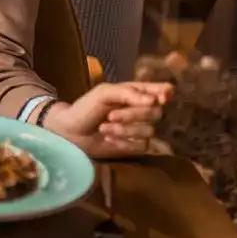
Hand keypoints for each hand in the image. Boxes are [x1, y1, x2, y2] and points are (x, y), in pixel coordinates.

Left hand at [42, 82, 173, 158]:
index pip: (162, 91)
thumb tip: (154, 101)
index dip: (165, 94)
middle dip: (133, 115)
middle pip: (157, 113)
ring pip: (149, 130)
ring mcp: (141, 129)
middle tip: (111, 115)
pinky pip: (142, 145)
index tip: (159, 99)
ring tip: (104, 127)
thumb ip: (128, 93)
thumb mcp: (104, 93)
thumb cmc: (86, 107)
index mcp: (137, 93)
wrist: (71, 132)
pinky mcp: (136, 146)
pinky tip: (109, 138)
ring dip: (125, 129)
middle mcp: (142, 110)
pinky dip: (124, 141)